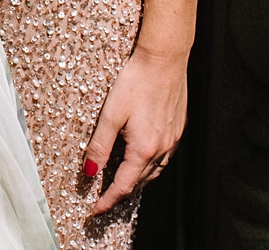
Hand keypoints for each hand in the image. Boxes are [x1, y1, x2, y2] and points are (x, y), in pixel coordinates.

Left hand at [83, 45, 188, 216]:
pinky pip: (165, 156)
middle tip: (105, 198)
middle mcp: (162, 147)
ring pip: (154, 171)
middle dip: (122, 193)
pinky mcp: (178, 127)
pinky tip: (144, 157)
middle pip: (140, 181)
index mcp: (144, 148)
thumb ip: (100, 146)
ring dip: (137, 180)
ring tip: (123, 181)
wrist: (164, 57)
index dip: (108, 201)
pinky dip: (151, 165)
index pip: (123, 186)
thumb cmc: (136, 80)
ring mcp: (173, 138)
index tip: (95, 211)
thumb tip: (90, 173)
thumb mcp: (111, 113)